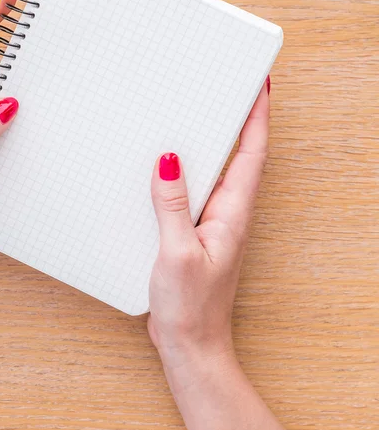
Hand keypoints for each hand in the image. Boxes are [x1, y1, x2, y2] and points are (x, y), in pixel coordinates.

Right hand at [147, 82, 288, 429]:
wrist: (190, 343)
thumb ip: (172, 205)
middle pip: (239, 156)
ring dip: (214, 143)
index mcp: (232, 214)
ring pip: (217, 172)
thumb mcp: (176, 252)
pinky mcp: (195, 232)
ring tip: (200, 116)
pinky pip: (195, 191)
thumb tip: (169, 161)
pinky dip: (189, 171)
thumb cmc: (191, 306)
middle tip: (230, 90)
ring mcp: (212, 223)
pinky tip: (169, 168)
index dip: (258, 118)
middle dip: (239, 120)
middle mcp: (227, 214)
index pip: (251, 155)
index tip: (260, 86)